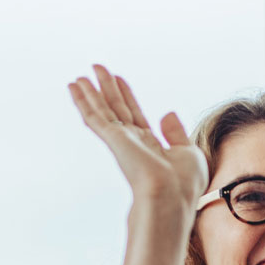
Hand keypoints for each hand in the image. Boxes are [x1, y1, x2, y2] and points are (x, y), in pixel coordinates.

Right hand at [68, 65, 207, 209]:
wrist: (171, 196)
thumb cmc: (184, 183)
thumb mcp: (190, 153)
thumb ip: (177, 133)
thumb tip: (167, 113)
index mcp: (152, 147)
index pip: (136, 116)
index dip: (127, 97)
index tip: (119, 79)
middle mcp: (134, 143)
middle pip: (117, 109)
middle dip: (108, 89)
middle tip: (97, 68)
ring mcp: (122, 141)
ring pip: (102, 111)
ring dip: (91, 92)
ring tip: (80, 76)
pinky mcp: (113, 139)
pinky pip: (94, 116)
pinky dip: (83, 101)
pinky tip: (74, 87)